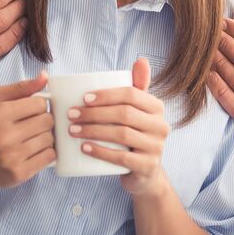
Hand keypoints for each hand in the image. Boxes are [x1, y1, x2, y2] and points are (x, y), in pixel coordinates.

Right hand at [0, 72, 55, 190]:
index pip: (40, 103)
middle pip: (47, 121)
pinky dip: (47, 152)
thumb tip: (45, 76)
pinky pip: (49, 157)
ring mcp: (13, 156)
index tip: (31, 111)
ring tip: (33, 138)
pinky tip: (35, 150)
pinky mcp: (20, 173)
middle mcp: (5, 135)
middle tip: (34, 125)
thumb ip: (22, 86)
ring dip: (46, 137)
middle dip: (44, 121)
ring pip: (50, 139)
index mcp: (0, 114)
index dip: (39, 106)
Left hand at [69, 59, 170, 195]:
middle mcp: (161, 126)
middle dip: (94, 113)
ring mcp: (156, 147)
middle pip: (124, 114)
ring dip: (93, 131)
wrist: (145, 174)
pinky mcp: (148, 167)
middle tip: (72, 115)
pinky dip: (100, 151)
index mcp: (157, 107)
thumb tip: (141, 59)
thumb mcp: (138, 111)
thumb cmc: (135, 136)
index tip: (83, 98)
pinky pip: (121, 158)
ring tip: (73, 130)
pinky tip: (84, 148)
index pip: (131, 94)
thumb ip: (137, 86)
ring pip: (121, 135)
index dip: (106, 95)